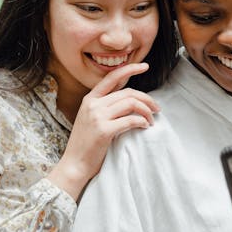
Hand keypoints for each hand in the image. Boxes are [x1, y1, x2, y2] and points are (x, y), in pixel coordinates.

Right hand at [48, 63, 159, 199]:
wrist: (74, 165)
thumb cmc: (86, 144)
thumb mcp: (91, 119)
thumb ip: (106, 107)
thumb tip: (130, 100)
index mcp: (90, 99)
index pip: (112, 77)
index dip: (130, 69)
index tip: (145, 66)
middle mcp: (93, 105)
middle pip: (128, 92)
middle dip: (147, 99)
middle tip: (157, 108)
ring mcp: (97, 117)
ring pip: (131, 103)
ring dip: (147, 111)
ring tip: (151, 120)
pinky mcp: (104, 130)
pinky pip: (131, 120)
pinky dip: (142, 121)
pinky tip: (145, 126)